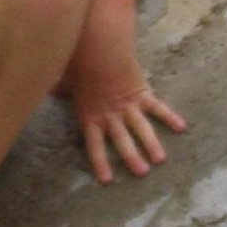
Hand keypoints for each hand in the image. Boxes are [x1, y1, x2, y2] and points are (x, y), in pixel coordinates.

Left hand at [66, 28, 185, 184]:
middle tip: (141, 173)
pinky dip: (169, 116)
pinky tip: (181, 126)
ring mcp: (128, 105)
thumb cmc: (80, 63)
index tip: (107, 180)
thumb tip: (46, 87)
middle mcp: (111, 116)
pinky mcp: (142, 93)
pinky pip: (158, 108)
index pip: (94, 146)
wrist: (100, 47)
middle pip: (121, 141)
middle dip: (132, 158)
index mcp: (91, 116)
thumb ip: (57, 87)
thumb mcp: (65, 79)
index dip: (100, 162)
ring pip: (142, 128)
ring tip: (160, 159)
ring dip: (151, 144)